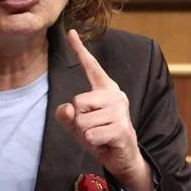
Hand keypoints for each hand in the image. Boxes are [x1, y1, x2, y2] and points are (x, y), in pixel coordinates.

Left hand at [53, 29, 152, 190]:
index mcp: (105, 89)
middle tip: (93, 129)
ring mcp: (119, 111)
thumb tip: (68, 109)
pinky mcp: (120, 128)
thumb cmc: (100, 137)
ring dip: (85, 135)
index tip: (70, 32)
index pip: (91, 67)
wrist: (123, 158)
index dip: (79, 50)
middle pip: (77, 102)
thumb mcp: (78, 125)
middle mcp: (115, 95)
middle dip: (78, 121)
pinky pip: (90, 135)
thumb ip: (67, 115)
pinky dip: (92, 144)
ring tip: (99, 137)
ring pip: (82, 121)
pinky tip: (105, 144)